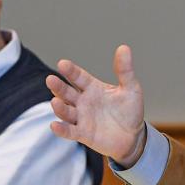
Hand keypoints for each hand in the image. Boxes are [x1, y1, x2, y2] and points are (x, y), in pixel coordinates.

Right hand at [46, 45, 146, 167]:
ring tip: (55, 101)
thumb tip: (124, 47)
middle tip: (50, 79)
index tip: (62, 64)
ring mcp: (81, 118)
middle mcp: (83, 101)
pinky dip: (62, 129)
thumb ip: (125, 70)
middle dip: (58, 87)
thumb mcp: (130, 89)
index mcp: (92, 88)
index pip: (78, 77)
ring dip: (59, 107)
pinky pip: (69, 131)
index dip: (70, 71)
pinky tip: (54, 125)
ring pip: (66, 111)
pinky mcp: (83, 134)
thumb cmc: (130, 111)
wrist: (133, 136)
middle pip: (67, 93)